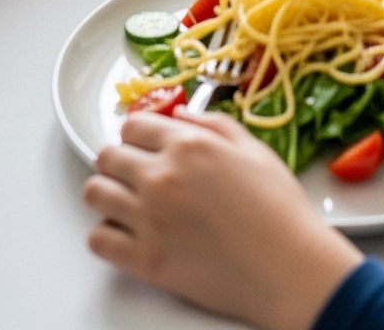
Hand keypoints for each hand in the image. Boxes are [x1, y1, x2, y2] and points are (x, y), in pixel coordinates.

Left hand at [84, 109, 361, 329]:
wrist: (288, 267)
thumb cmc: (278, 210)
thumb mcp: (252, 148)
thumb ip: (211, 124)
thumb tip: (181, 116)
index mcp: (188, 145)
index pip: (133, 125)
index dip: (137, 134)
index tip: (142, 143)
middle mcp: (162, 176)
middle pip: (107, 156)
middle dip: (118, 161)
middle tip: (133, 172)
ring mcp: (150, 219)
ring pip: (95, 194)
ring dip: (107, 193)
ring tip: (124, 201)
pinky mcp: (145, 260)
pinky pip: (98, 240)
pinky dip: (106, 235)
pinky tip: (126, 233)